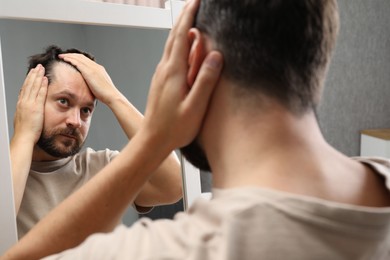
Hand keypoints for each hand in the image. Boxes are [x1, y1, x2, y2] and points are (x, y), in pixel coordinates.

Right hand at [13, 64, 47, 144]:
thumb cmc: (25, 132)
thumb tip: (28, 111)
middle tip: (38, 67)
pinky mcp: (35, 107)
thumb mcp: (23, 119)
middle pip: (28, 85)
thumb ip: (25, 113)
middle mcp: (23, 102)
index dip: (28, 80)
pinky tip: (45, 79)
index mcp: (20, 105)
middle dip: (33, 75)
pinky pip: (39, 94)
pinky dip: (42, 85)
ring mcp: (29, 104)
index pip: (24, 89)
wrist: (24, 138)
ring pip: (33, 87)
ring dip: (38, 76)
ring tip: (41, 69)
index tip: (32, 74)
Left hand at [58, 53, 120, 104]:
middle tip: (64, 55)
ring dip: (69, 56)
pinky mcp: (89, 71)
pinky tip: (65, 59)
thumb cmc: (106, 95)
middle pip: (82, 57)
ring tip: (61, 56)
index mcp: (99, 69)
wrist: (111, 96)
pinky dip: (70, 59)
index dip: (78, 58)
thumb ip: (94, 83)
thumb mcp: (100, 86)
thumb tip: (89, 86)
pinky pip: (78, 62)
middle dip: (72, 55)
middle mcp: (96, 66)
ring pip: (78, 57)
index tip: (71, 59)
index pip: (87, 61)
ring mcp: (93, 68)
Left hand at [142, 0, 222, 150]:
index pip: (181, 36)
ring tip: (191, 20)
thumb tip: (216, 55)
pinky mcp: (162, 82)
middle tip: (194, 4)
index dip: (188, 17)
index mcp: (173, 72)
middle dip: (184, 18)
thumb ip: (205, 80)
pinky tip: (184, 47)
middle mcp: (164, 70)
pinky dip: (178, 45)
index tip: (195, 2)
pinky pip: (171, 57)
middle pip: (174, 37)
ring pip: (171, 46)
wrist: (152, 140)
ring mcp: (161, 75)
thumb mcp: (195, 106)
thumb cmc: (174, 127)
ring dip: (181, 30)